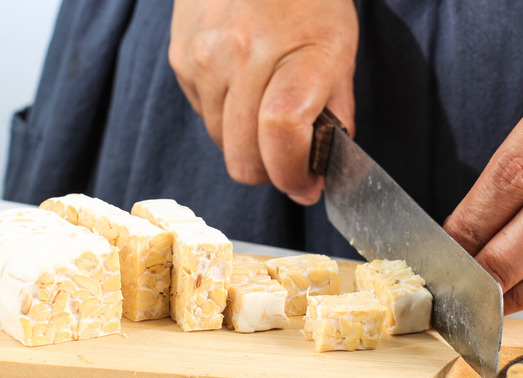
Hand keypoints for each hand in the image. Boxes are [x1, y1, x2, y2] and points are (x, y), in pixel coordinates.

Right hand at [169, 0, 357, 204]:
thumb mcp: (341, 47)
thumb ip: (336, 111)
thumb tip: (320, 166)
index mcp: (297, 53)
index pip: (281, 136)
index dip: (293, 174)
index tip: (306, 186)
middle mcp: (243, 55)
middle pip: (244, 156)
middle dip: (270, 171)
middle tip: (288, 160)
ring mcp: (205, 58)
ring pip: (221, 142)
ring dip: (245, 142)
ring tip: (265, 109)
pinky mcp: (181, 59)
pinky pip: (202, 115)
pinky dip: (224, 116)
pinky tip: (242, 85)